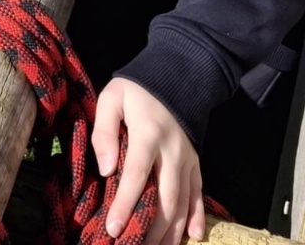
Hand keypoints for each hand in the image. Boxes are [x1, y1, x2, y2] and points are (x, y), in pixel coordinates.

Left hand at [94, 77, 204, 244]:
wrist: (175, 76)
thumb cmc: (137, 90)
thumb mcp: (112, 98)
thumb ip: (104, 131)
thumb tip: (106, 168)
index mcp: (148, 135)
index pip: (136, 176)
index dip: (126, 205)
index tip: (113, 229)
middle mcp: (172, 152)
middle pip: (165, 198)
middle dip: (150, 229)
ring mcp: (187, 159)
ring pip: (183, 202)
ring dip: (171, 230)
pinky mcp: (196, 163)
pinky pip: (199, 193)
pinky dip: (197, 217)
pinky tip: (191, 237)